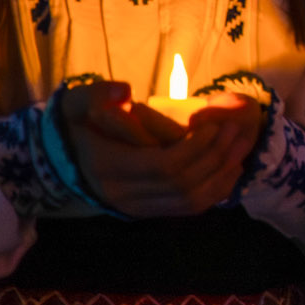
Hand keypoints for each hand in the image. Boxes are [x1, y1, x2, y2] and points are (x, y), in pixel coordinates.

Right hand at [59, 81, 263, 216]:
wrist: (63, 156)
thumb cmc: (75, 124)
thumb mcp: (77, 102)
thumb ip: (97, 94)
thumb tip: (124, 93)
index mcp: (108, 166)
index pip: (163, 165)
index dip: (196, 148)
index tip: (215, 126)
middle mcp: (122, 193)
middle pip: (182, 184)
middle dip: (215, 157)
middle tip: (237, 131)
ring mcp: (135, 207)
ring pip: (189, 201)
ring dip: (222, 175)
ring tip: (241, 147)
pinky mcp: (146, 211)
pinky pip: (187, 209)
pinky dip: (215, 191)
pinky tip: (231, 169)